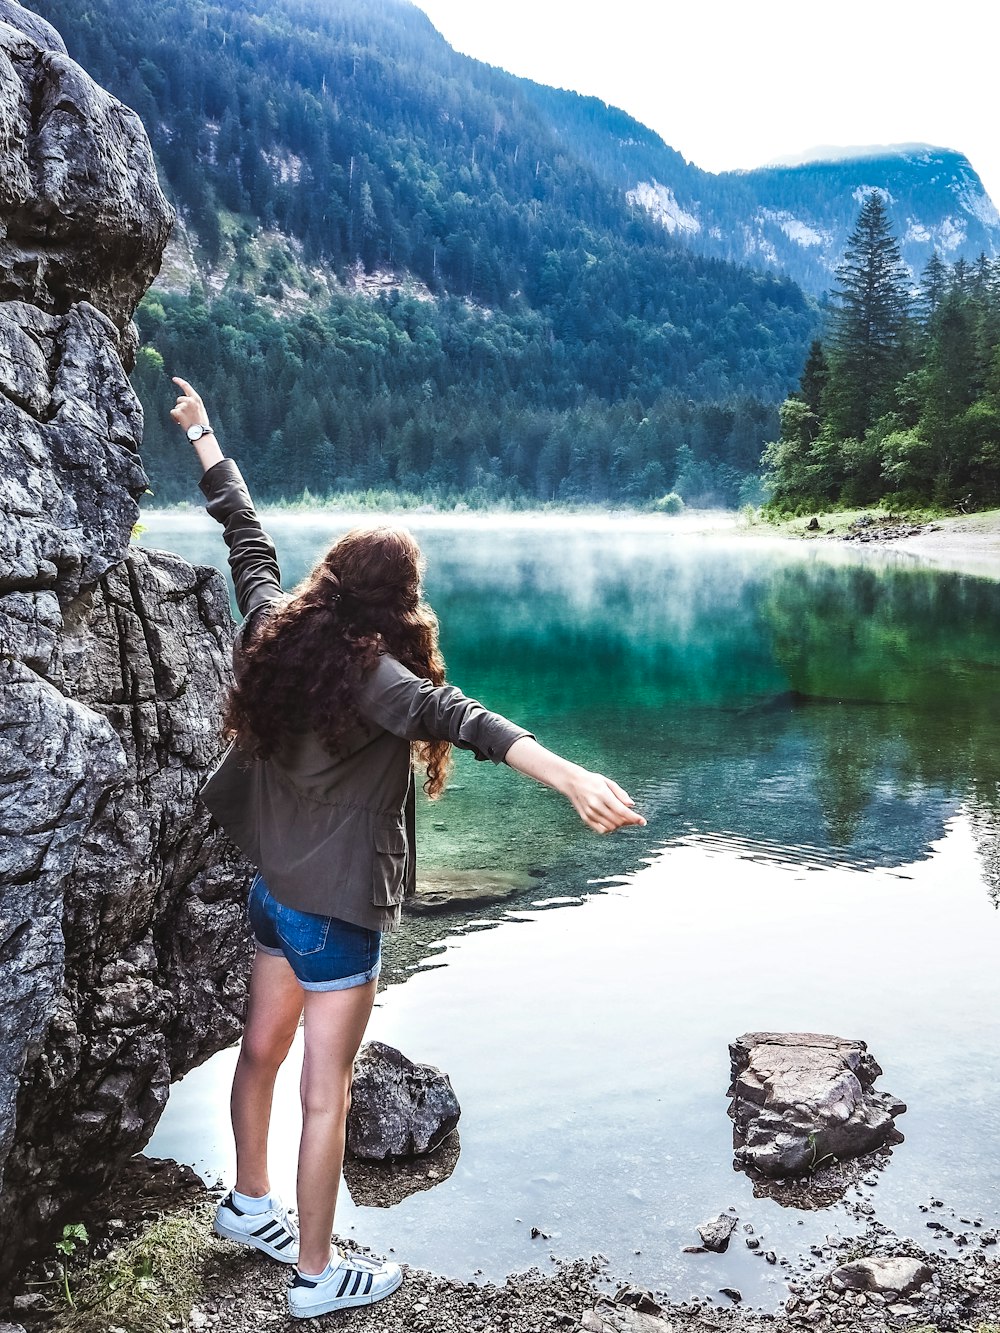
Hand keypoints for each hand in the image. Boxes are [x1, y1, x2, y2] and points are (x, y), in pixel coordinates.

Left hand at [170, 376, 222, 473]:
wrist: (200, 432)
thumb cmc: (201, 423)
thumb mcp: (200, 409)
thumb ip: (193, 403)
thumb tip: (183, 402)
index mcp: (196, 398)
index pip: (186, 386)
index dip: (179, 382)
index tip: (174, 379)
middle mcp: (190, 400)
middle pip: (179, 399)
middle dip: (180, 406)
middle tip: (187, 416)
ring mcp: (184, 406)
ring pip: (176, 407)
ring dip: (178, 413)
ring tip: (186, 420)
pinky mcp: (179, 412)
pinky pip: (173, 412)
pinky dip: (175, 418)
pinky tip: (180, 422)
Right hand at [502, 737, 645, 834]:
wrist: (572, 782)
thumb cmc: (592, 781)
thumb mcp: (608, 782)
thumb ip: (621, 794)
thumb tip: (632, 805)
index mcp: (603, 795)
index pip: (622, 810)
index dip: (634, 818)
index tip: (643, 822)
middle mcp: (596, 805)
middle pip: (618, 821)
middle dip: (628, 822)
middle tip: (633, 818)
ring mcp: (590, 813)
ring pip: (610, 827)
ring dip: (620, 825)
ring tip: (622, 819)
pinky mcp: (585, 818)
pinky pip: (601, 830)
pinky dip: (610, 829)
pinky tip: (612, 822)